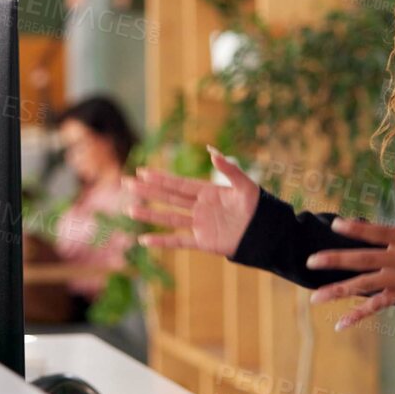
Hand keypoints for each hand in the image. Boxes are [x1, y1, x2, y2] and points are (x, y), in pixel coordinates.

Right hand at [125, 148, 259, 256]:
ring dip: (149, 215)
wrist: (267, 233)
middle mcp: (199, 207)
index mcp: (208, 192)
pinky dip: (162, 241)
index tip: (143, 171)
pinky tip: (144, 240)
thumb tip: (212, 151)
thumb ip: (229, 169)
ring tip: (130, 210)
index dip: (161, 178)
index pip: (178, 184)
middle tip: (127, 183)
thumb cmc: (259, 207)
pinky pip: (179, 241)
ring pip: (169, 218)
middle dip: (148, 191)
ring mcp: (200, 225)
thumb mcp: (245, 185)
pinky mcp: (203, 242)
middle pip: (168, 198)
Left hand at [308, 163, 394, 329]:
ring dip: (340, 291)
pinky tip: (339, 323)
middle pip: (364, 260)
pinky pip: (377, 307)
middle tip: (311, 261)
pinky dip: (359, 316)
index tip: (336, 224)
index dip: (358, 229)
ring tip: (315, 297)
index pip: (378, 233)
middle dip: (337, 260)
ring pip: (366, 286)